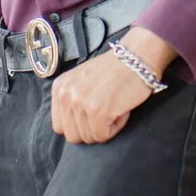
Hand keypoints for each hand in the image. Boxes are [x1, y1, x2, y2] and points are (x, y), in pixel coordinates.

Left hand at [50, 27, 175, 145]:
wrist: (136, 58)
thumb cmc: (114, 70)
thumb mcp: (81, 81)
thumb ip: (71, 100)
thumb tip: (70, 126)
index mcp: (59, 88)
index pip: (59, 127)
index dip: (78, 126)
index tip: (93, 114)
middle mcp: (66, 95)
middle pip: (72, 136)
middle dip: (91, 130)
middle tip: (105, 112)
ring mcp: (81, 103)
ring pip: (88, 137)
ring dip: (105, 127)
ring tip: (113, 108)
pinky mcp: (97, 111)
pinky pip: (103, 136)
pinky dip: (115, 127)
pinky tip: (120, 111)